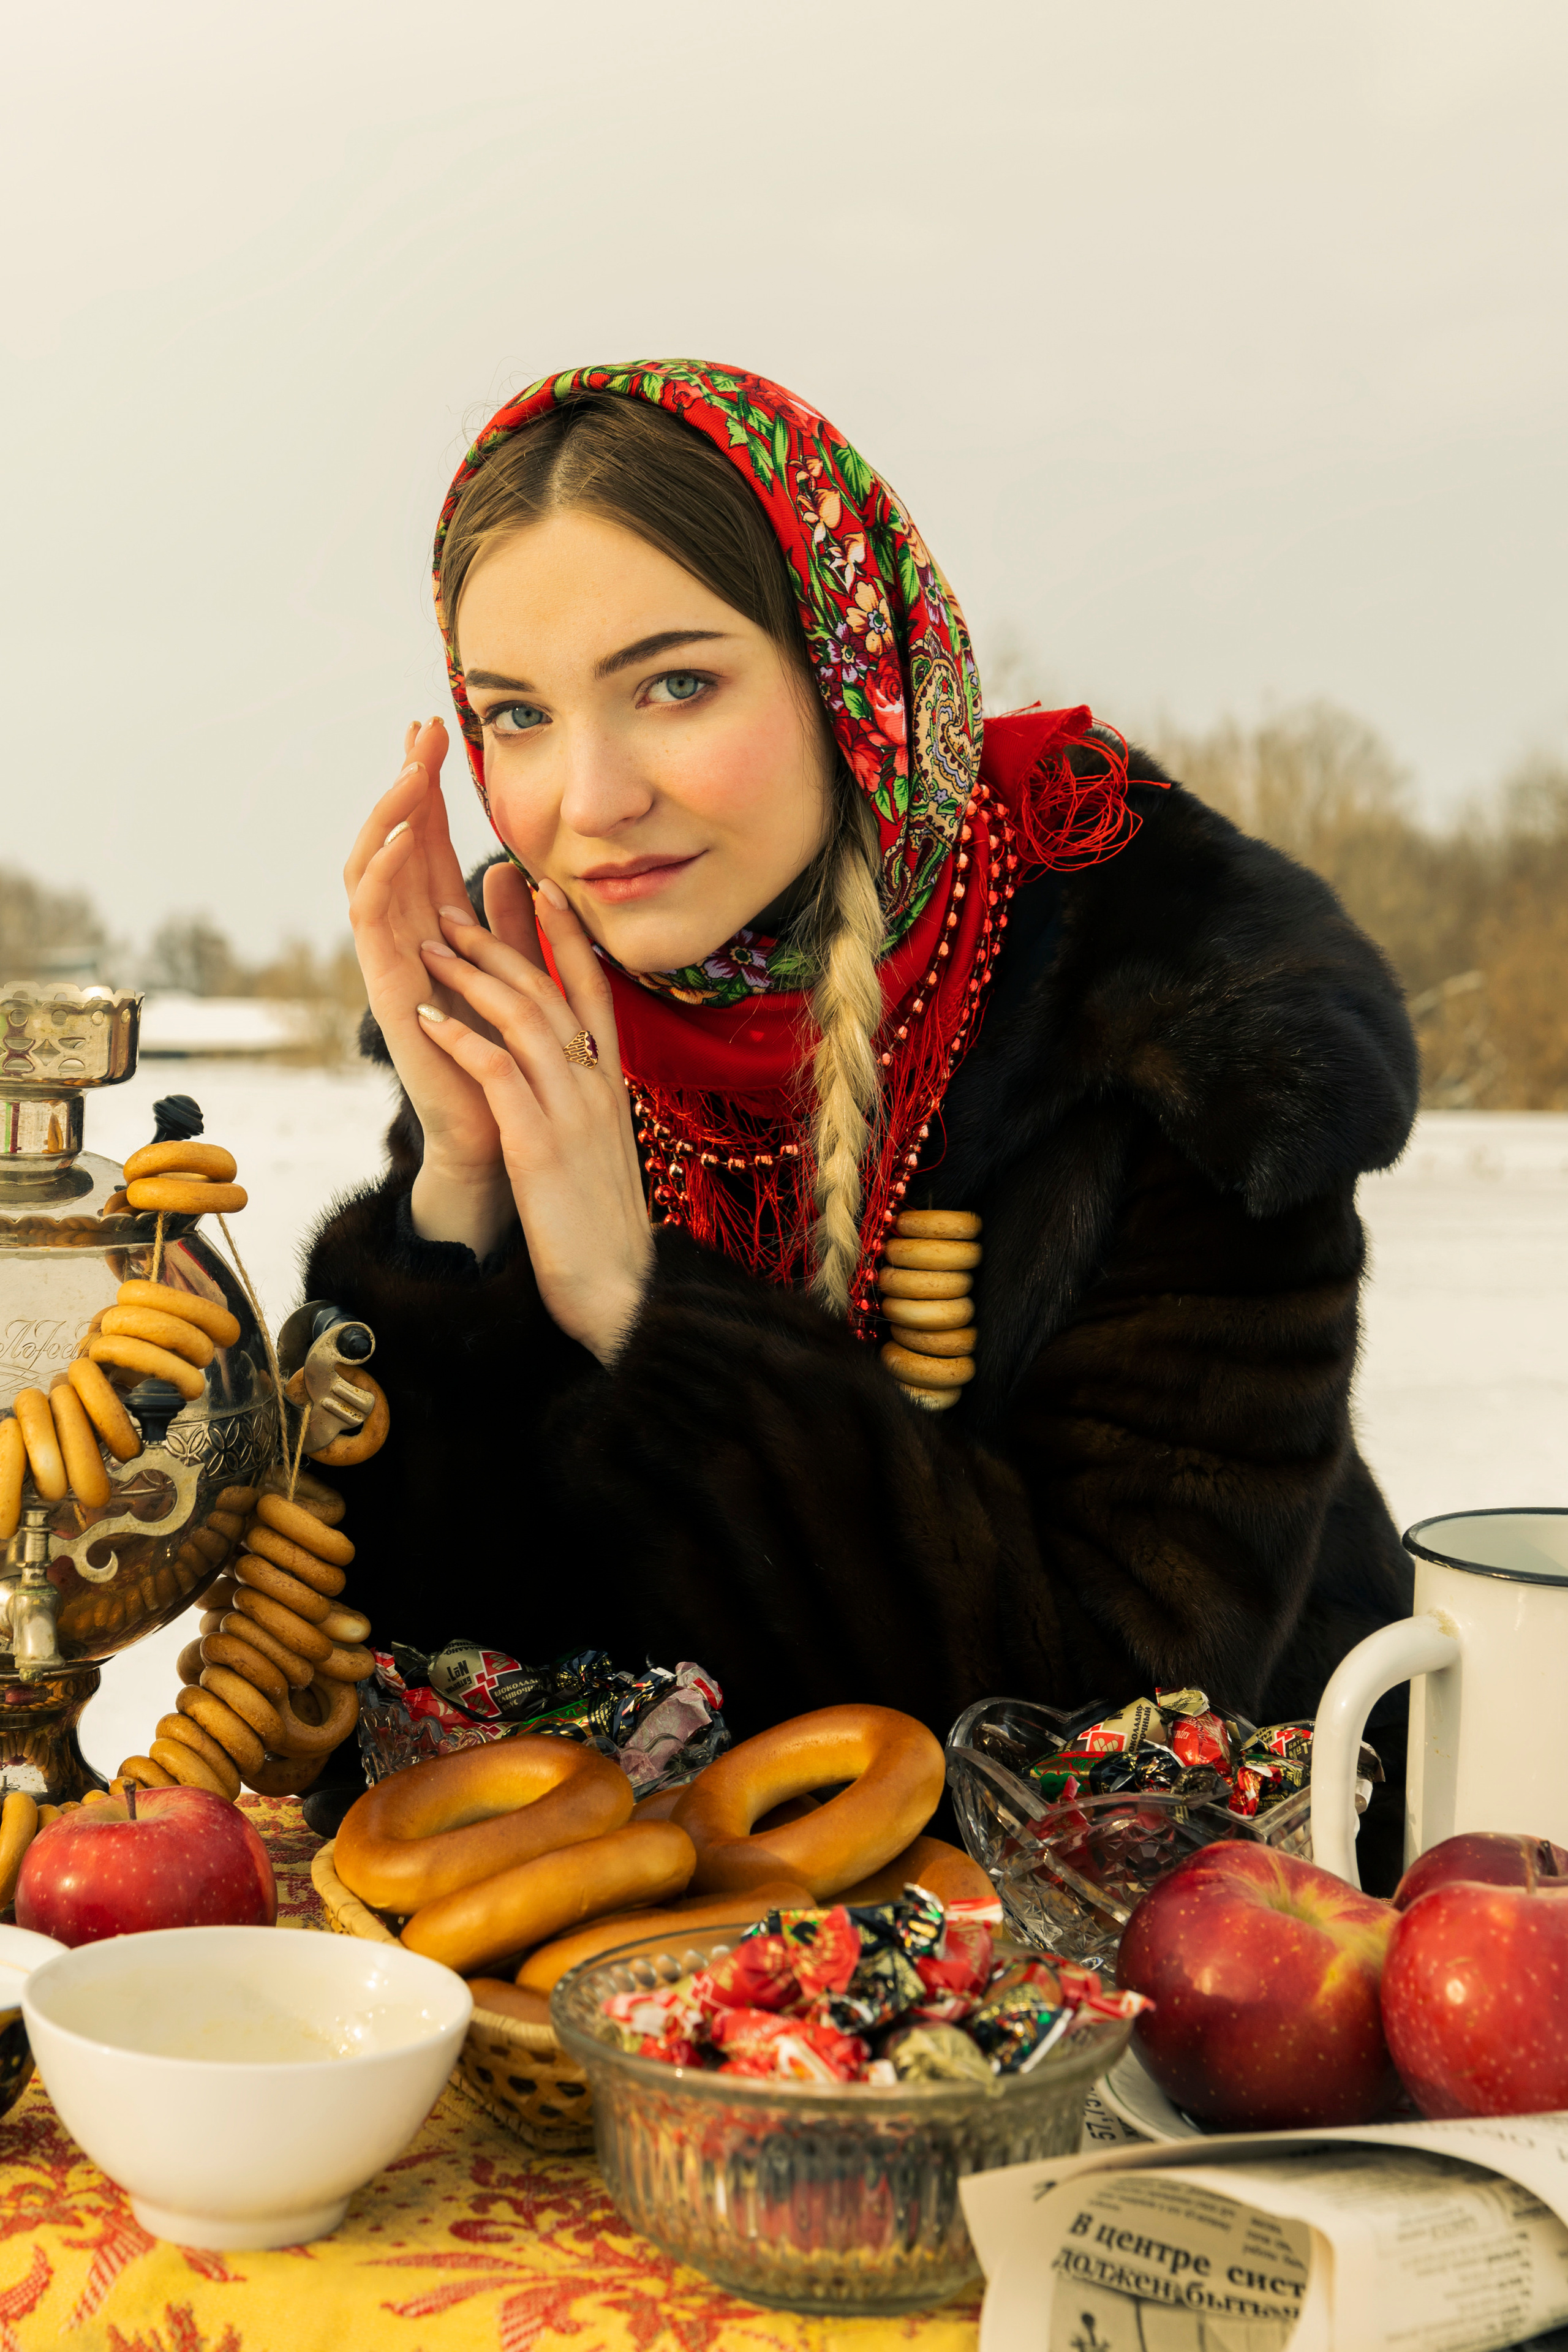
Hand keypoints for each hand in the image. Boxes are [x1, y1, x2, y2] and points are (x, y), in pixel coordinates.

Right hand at [344, 719, 516, 1249]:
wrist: (495, 1133)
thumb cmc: (503, 1059)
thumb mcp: (514, 973)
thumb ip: (509, 923)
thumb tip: (513, 864)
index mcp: (436, 927)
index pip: (425, 841)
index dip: (429, 786)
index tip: (441, 730)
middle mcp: (406, 936)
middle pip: (392, 840)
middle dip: (405, 782)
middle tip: (423, 727)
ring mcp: (389, 960)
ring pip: (371, 869)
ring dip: (388, 816)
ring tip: (410, 769)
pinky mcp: (386, 988)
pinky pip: (370, 920)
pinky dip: (379, 875)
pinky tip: (397, 839)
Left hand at [412, 877, 654, 1360]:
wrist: (624, 1296)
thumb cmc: (605, 1235)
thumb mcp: (602, 1154)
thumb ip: (585, 1108)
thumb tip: (569, 1078)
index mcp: (613, 1088)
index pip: (596, 991)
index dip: (569, 936)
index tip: (542, 890)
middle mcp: (598, 1089)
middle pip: (553, 991)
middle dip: (502, 942)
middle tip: (455, 908)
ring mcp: (572, 1113)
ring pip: (525, 1017)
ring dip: (473, 974)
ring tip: (429, 944)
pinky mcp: (540, 1146)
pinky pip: (498, 1071)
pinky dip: (461, 1037)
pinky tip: (427, 1017)